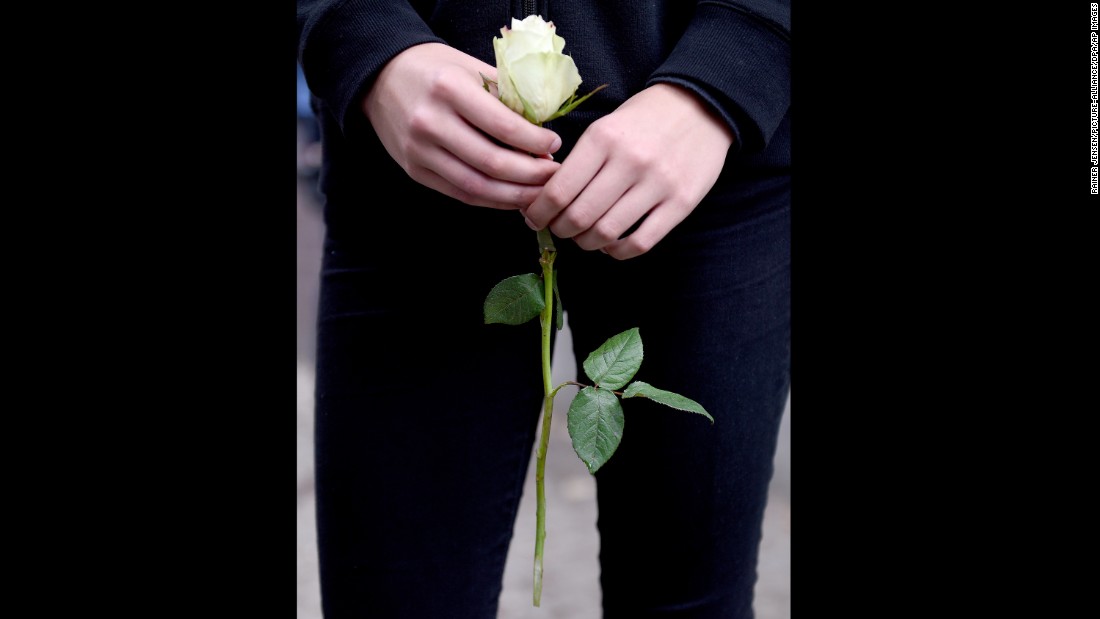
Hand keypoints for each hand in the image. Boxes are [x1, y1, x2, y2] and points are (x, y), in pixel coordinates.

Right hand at [363, 43, 562, 209]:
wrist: (381, 78)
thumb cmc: (435, 70)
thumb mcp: (471, 68)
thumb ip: (505, 97)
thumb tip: (543, 131)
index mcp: (449, 89)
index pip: (503, 126)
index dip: (535, 142)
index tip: (555, 144)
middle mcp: (430, 122)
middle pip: (492, 163)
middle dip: (532, 174)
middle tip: (554, 174)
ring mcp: (419, 151)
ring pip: (477, 186)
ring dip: (514, 195)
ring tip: (539, 192)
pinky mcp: (414, 171)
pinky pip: (460, 193)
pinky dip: (491, 200)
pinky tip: (512, 196)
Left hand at [522, 83, 734, 258]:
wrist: (703, 107)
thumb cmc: (645, 119)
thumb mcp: (606, 126)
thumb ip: (580, 161)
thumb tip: (547, 198)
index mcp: (603, 138)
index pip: (559, 190)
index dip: (539, 212)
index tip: (534, 218)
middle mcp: (629, 161)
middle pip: (579, 216)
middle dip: (560, 230)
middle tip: (559, 228)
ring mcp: (658, 184)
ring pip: (606, 233)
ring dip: (586, 242)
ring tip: (583, 237)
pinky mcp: (681, 203)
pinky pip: (641, 242)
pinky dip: (618, 252)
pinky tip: (611, 244)